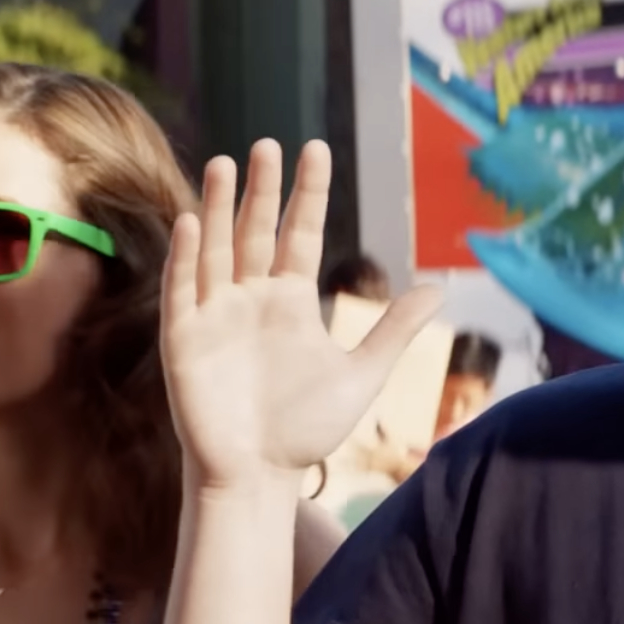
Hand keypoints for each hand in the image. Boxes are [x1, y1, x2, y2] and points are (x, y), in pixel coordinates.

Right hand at [162, 140, 440, 490]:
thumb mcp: (361, 375)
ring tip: (226, 164)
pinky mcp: (184, 339)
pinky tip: (193, 222)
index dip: (308, 193)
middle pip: (257, 230)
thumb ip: (394, 331)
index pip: (300, 232)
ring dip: (220, 208)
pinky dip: (186, 257)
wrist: (259, 476)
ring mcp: (215, 314)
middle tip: (268, 146)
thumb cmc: (306, 429)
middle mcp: (251, 297)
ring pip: (217, 249)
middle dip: (262, 189)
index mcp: (291, 299)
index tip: (315, 149)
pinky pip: (184, 290)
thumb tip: (438, 289)